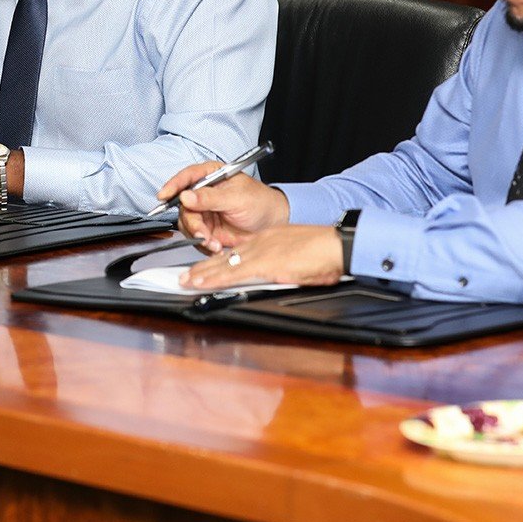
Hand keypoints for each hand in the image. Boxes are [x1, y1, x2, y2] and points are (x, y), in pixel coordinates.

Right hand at [156, 160, 289, 250]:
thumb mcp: (237, 197)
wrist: (271, 223)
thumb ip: (210, 197)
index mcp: (211, 176)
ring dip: (197, 235)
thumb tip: (186, 196)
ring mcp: (204, 212)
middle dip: (191, 223)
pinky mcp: (207, 229)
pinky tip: (216, 246)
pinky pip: (195, 237)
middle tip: (202, 233)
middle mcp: (204, 193)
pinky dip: (203, 244)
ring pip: (187, 224)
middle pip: (183, 206)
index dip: (173, 185)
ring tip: (212, 242)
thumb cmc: (260, 202)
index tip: (164, 195)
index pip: (187, 177)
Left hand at [179, 225, 342, 289]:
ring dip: (202, 273)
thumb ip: (284, 264)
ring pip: (223, 263)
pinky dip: (214, 278)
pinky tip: (201, 283)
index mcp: (269, 238)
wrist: (336, 245)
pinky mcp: (263, 263)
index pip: (238, 249)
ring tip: (186, 281)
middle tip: (187, 275)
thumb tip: (280, 275)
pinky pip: (232, 271)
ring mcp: (260, 252)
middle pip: (225, 255)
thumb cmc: (325, 251)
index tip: (207, 267)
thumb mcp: (298, 254)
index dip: (220, 260)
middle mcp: (260, 242)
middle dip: (204, 267)